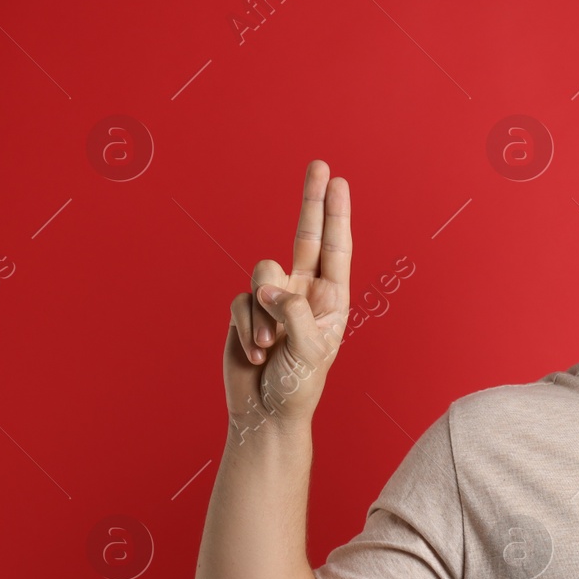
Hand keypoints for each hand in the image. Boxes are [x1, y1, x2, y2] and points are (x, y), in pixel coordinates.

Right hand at [223, 160, 351, 436]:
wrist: (265, 414)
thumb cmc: (298, 386)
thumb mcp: (308, 350)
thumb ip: (292, 312)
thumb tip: (267, 286)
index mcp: (330, 300)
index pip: (335, 248)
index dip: (335, 214)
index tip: (339, 181)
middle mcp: (303, 293)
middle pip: (304, 236)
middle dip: (311, 201)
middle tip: (320, 164)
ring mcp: (272, 300)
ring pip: (261, 275)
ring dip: (262, 314)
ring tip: (268, 347)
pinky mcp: (245, 312)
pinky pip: (240, 301)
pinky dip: (245, 327)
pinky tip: (254, 353)